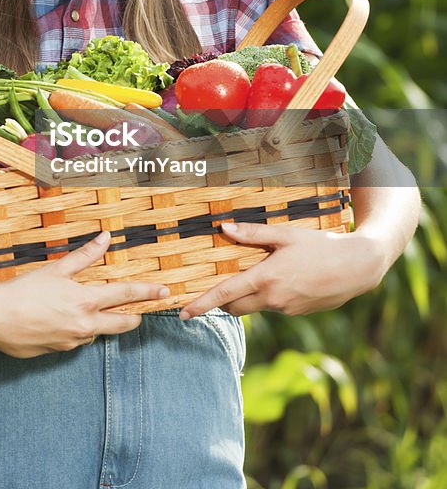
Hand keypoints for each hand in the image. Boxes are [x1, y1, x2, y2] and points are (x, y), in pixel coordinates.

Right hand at [0, 231, 169, 356]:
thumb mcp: (56, 269)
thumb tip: (106, 238)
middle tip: (142, 313)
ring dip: (102, 323)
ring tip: (98, 312)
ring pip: (97, 332)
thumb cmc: (23, 290)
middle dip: (135, 318)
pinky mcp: (58, 352)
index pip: (126, 295)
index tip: (164, 292)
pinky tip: (67, 322)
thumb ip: (84, 255)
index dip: (147, 292)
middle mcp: (84, 324)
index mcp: (86, 301)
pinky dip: (78, 330)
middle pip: (122, 324)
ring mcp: (72, 341)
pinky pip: (76, 341)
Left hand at [179, 221, 384, 318]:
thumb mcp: (286, 234)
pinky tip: (287, 278)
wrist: (358, 267)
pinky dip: (270, 296)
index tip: (183, 313)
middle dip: (224, 301)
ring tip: (261, 273)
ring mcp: (287, 309)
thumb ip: (253, 234)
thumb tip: (223, 228)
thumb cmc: (321, 245)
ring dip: (249, 296)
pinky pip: (275, 307)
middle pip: (236, 308)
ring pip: (256, 307)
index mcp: (265, 279)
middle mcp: (273, 299)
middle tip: (218, 288)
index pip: (224, 295)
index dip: (201, 304)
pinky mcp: (299, 313)